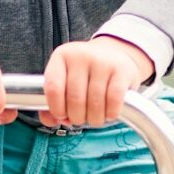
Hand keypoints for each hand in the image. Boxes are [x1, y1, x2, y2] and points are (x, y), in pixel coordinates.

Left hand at [38, 36, 153, 127]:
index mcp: (61, 57)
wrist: (113, 52)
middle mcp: (80, 56)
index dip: (56, 108)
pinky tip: (109, 114)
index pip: (53, 87)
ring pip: (95, 102)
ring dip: (94, 119)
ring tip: (94, 118)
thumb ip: (53, 100)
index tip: (61, 116)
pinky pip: (114, 100)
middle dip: (76, 117)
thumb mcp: (65, 78)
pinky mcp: (121, 69)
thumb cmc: (84, 72)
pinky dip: (110, 113)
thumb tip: (52, 121)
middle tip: (80, 119)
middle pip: (75, 99)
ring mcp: (102, 61)